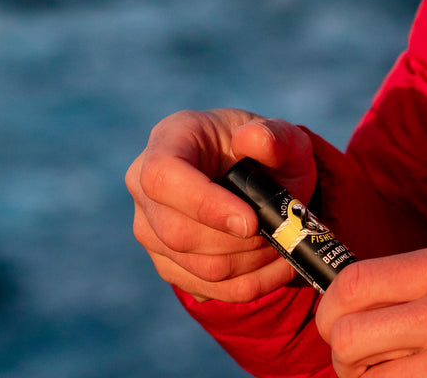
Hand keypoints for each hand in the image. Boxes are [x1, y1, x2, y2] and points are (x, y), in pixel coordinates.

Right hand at [125, 108, 316, 302]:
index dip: (203, 205)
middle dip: (237, 241)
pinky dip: (249, 284)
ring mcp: (149, 227)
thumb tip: (253, 139)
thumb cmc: (266, 152)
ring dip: (248, 264)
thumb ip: (275, 136)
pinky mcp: (165, 262)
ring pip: (195, 266)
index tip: (251, 221)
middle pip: (177, 232)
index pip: (162, 177)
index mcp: (169, 139)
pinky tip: (277, 265)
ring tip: (281, 244)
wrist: (262, 178)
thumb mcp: (282, 137)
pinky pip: (205, 288)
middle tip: (278, 231)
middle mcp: (144, 184)